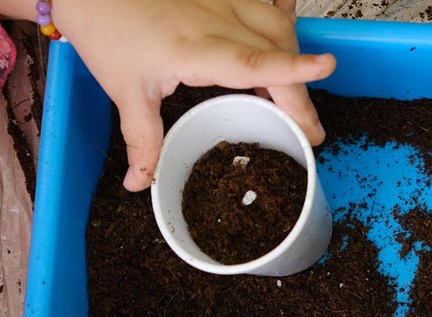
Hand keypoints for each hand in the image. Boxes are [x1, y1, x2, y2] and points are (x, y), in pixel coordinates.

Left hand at [52, 0, 335, 190]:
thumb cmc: (105, 28)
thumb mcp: (124, 90)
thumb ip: (142, 139)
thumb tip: (141, 184)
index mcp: (195, 48)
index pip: (254, 61)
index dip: (293, 68)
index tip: (327, 67)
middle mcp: (218, 18)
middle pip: (278, 50)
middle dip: (300, 93)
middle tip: (309, 131)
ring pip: (278, 25)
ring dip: (293, 59)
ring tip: (292, 94)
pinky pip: (269, 1)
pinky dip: (281, 21)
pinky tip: (282, 37)